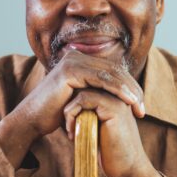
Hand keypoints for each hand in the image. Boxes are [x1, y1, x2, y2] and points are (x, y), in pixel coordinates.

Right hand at [0, 50, 145, 167]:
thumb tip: (117, 97)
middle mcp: (77, 56)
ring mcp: (73, 61)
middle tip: (144, 107)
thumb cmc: (55, 114)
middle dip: (132, 89)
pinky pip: (101, 79)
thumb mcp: (81, 101)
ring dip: (128, 90)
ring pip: (110, 74)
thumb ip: (96, 94)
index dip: (129, 87)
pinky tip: (129, 101)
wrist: (33, 120)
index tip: (141, 105)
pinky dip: (117, 90)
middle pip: (114, 70)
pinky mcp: (70, 70)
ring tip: (139, 105)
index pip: (112, 71)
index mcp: (80, 60)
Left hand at [62, 86, 151, 176]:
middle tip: (67, 128)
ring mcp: (117, 100)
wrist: (129, 170)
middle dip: (69, 105)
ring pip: (81, 91)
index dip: (73, 104)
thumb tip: (65, 110)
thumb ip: (87, 118)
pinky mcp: (114, 108)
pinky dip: (72, 113)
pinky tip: (72, 131)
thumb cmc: (112, 155)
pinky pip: (84, 99)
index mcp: (115, 99)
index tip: (68, 126)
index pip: (87, 88)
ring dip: (69, 111)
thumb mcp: (97, 131)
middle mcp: (118, 96)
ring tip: (69, 130)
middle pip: (84, 86)